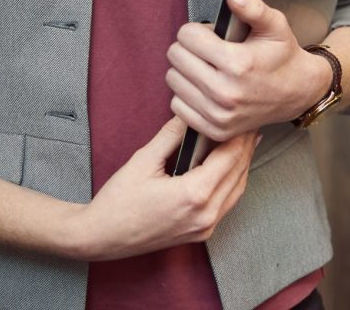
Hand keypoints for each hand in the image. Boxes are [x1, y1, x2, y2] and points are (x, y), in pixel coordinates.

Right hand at [70, 117, 256, 260]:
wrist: (102, 237)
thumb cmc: (119, 200)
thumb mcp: (145, 158)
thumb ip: (173, 133)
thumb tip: (192, 112)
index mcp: (194, 194)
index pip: (230, 155)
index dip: (240, 131)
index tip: (242, 113)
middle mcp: (206, 214)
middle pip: (239, 171)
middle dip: (245, 143)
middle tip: (247, 120)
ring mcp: (205, 228)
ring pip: (238, 188)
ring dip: (242, 162)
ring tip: (243, 137)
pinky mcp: (201, 233)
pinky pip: (228, 202)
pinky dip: (233, 180)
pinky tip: (229, 163)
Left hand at [165, 0, 332, 140]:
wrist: (297, 92)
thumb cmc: (283, 55)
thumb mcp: (275, 25)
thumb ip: (253, 8)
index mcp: (237, 63)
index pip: (187, 36)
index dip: (196, 30)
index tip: (211, 34)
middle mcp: (225, 93)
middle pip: (176, 57)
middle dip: (188, 47)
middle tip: (209, 50)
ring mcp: (218, 115)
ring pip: (173, 80)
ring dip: (185, 70)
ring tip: (208, 67)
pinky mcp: (214, 129)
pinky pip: (177, 106)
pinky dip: (186, 94)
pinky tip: (205, 86)